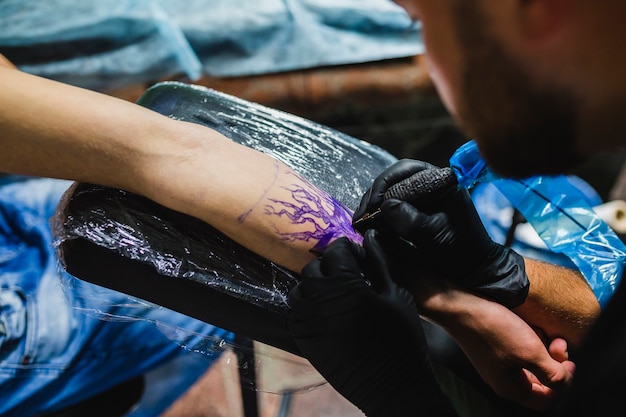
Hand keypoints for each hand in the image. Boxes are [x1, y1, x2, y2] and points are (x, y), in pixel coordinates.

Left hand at [287, 231, 454, 416]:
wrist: (394, 388)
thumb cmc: (403, 340)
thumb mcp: (397, 295)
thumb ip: (380, 263)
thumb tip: (370, 238)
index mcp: (348, 288)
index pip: (336, 251)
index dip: (349, 249)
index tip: (359, 256)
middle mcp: (321, 303)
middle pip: (313, 268)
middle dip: (329, 266)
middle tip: (348, 275)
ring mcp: (309, 324)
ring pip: (299, 290)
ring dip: (314, 286)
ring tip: (335, 293)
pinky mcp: (304, 342)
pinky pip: (295, 314)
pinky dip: (306, 307)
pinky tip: (326, 312)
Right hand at [353, 159, 528, 307]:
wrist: (472, 269)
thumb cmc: (458, 250)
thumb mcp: (433, 235)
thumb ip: (410, 219)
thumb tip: (385, 207)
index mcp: (441, 179)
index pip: (404, 171)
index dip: (384, 186)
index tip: (373, 207)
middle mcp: (430, 181)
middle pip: (394, 178)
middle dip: (375, 195)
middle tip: (361, 216)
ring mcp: (422, 194)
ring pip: (390, 190)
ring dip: (374, 204)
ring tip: (361, 221)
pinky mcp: (416, 208)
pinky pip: (393, 203)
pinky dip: (380, 212)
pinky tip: (370, 223)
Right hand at [417, 280, 575, 410]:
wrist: (460, 307)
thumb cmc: (493, 329)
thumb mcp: (530, 352)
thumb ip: (554, 374)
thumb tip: (565, 383)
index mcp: (510, 388)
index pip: (546, 400)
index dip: (563, 385)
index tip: (569, 363)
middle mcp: (502, 379)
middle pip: (539, 383)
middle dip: (554, 365)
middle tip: (558, 345)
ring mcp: (496, 363)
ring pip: (530, 365)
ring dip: (542, 351)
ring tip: (544, 333)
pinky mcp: (492, 348)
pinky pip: (518, 353)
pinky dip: (529, 343)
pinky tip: (529, 328)